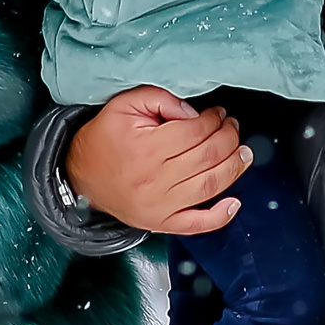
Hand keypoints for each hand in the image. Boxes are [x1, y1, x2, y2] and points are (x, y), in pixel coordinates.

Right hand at [65, 84, 251, 233]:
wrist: (80, 175)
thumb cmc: (104, 138)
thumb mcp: (124, 105)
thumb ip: (160, 99)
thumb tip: (194, 113)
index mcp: (147, 148)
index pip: (196, 132)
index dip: (214, 119)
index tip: (219, 113)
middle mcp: (156, 180)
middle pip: (208, 157)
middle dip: (229, 138)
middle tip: (232, 127)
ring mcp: (160, 205)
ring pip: (210, 186)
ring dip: (234, 168)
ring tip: (243, 152)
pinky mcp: (161, 222)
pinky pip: (196, 225)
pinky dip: (219, 217)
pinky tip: (235, 203)